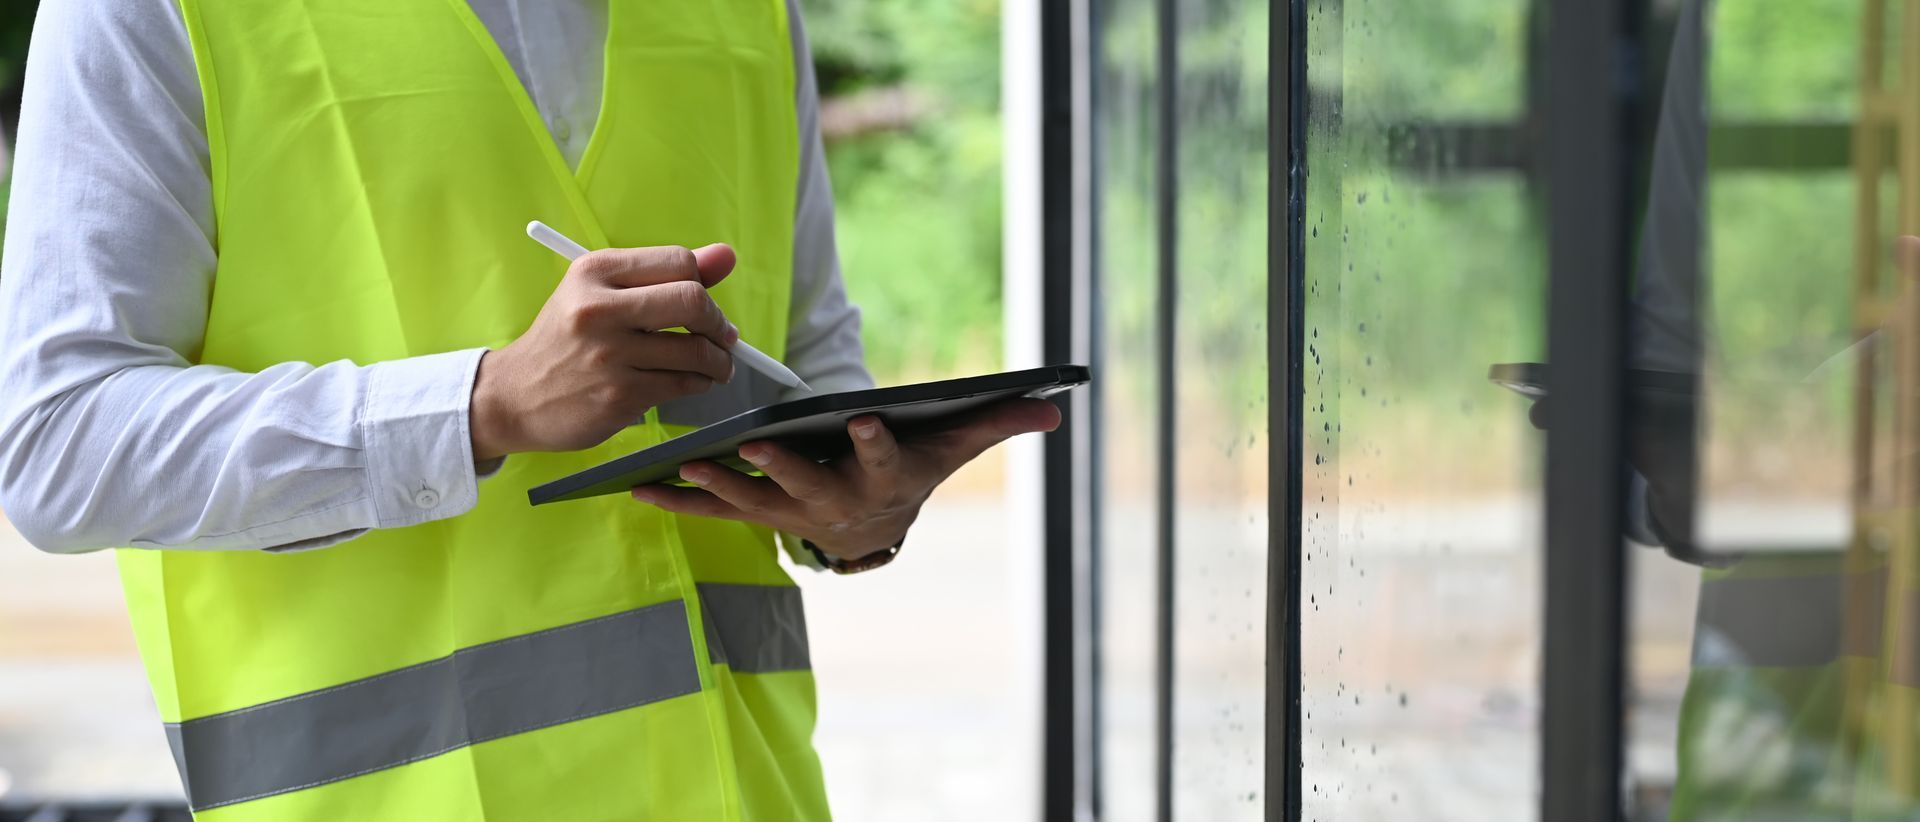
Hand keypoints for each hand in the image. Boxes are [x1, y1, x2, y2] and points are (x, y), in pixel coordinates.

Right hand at [470, 245, 740, 460]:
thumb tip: (725, 256)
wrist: (513, 396)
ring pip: (696, 351)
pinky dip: (699, 384)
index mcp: (594, 272)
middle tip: (723, 337)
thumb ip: (663, 275)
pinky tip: (692, 382)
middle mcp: (599, 309)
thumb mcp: (600, 294)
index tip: (706, 304)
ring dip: (718, 361)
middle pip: (692, 301)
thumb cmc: (565, 340)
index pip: (678, 262)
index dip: (704, 283)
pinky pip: (684, 384)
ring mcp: (609, 355)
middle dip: (719, 323)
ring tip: (715, 365)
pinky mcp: (619, 396)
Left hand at [629, 398, 1063, 559]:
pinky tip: (640, 486)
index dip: (875, 439)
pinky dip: (677, 500)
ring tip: (686, 465)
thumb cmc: (913, 466)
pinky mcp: (751, 514)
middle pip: (806, 487)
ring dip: (718, 487)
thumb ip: (998, 422)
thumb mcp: (955, 445)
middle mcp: (832, 504)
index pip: (883, 459)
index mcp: (881, 478)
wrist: (873, 524)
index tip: (865, 413)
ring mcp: (787, 514)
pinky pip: (711, 511)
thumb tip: (1056, 405)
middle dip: (780, 466)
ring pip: (750, 503)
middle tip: (753, 442)